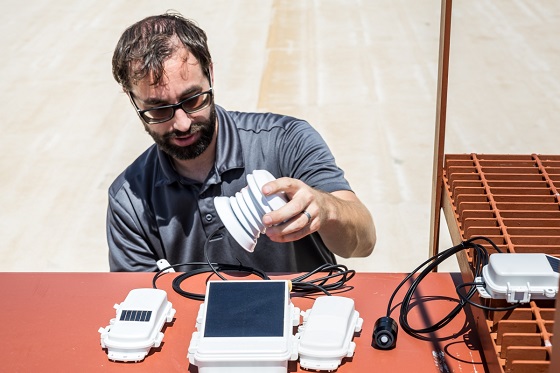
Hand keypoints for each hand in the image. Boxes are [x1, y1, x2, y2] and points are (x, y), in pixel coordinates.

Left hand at [261, 177, 375, 257]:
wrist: (327, 206)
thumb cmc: (301, 197)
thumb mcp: (293, 189)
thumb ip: (277, 191)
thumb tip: (250, 191)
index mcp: (299, 186)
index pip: (287, 184)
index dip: (275, 186)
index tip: (263, 190)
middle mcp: (308, 198)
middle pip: (295, 207)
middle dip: (279, 215)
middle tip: (264, 220)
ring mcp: (314, 212)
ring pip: (299, 223)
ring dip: (283, 229)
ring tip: (269, 233)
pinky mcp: (315, 224)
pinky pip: (301, 233)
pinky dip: (288, 237)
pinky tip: (276, 238)